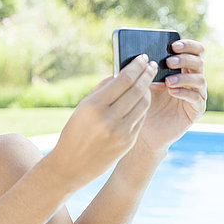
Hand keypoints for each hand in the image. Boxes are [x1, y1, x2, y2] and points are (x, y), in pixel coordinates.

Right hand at [51, 54, 156, 187]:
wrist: (71, 165)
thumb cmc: (74, 131)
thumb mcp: (82, 108)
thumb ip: (102, 90)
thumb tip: (121, 73)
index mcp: (94, 105)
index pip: (123, 79)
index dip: (136, 66)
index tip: (143, 58)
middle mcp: (109, 118)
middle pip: (137, 90)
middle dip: (147, 74)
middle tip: (152, 65)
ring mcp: (121, 132)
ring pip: (143, 104)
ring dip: (148, 89)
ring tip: (148, 81)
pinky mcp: (128, 142)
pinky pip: (140, 119)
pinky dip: (143, 106)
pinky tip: (142, 99)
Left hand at [137, 39, 206, 151]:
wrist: (143, 129)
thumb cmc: (141, 102)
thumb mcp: (142, 81)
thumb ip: (143, 68)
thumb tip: (137, 54)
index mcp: (181, 67)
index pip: (193, 50)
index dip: (187, 45)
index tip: (173, 45)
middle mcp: (192, 78)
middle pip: (199, 61)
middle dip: (185, 59)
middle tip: (169, 61)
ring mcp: (196, 94)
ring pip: (200, 79)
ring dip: (184, 77)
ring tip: (167, 81)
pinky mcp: (196, 109)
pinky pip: (197, 98)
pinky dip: (185, 92)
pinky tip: (172, 92)